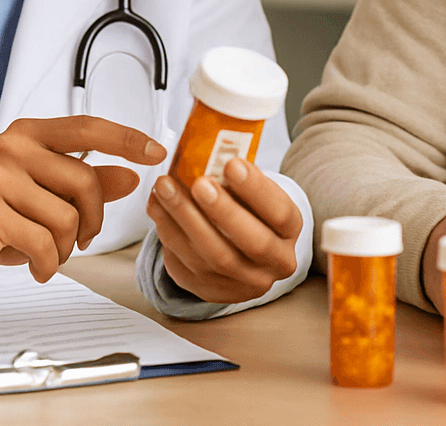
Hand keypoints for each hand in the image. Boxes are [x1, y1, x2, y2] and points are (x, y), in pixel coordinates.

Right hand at [0, 116, 165, 296]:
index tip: (157, 152)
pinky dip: (47, 264)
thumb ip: (86, 184)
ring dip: (65, 249)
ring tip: (47, 254)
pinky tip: (35, 267)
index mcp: (28, 134)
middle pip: (85, 182)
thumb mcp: (41, 194)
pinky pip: (43, 243)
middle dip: (92, 221)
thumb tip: (131, 177)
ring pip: (66, 218)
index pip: (88, 128)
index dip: (127, 139)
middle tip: (80, 241)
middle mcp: (12, 147)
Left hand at [146, 157, 302, 304]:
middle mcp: (275, 263)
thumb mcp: (254, 193)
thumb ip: (239, 179)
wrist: (240, 249)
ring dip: (184, 219)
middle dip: (221, 210)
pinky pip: (187, 266)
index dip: (255, 189)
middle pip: (251, 242)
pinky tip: (157, 208)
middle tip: (198, 182)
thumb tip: (211, 155)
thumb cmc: (247, 209)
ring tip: (164, 188)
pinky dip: (168, 234)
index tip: (232, 163)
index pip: (279, 213)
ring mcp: (243, 283)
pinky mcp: (211, 291)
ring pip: (213, 257)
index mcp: (289, 231)